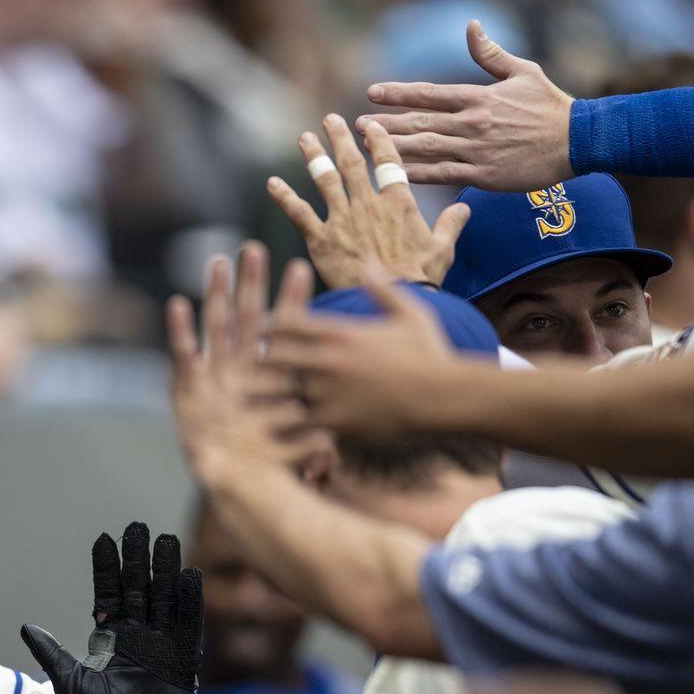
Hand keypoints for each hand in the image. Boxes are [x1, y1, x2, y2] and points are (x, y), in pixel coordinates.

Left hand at [22, 522, 201, 693]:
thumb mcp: (69, 683)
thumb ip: (52, 654)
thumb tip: (27, 628)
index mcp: (113, 636)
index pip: (110, 593)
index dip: (107, 567)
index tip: (104, 540)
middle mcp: (140, 634)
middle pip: (141, 587)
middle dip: (138, 558)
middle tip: (137, 528)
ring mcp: (163, 643)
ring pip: (166, 597)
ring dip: (166, 569)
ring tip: (164, 539)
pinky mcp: (184, 658)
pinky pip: (189, 624)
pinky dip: (190, 600)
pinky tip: (189, 575)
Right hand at [167, 242, 313, 483]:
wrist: (235, 483)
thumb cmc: (270, 464)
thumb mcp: (298, 449)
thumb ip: (314, 442)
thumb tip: (333, 439)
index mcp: (271, 374)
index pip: (284, 331)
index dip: (291, 300)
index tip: (301, 268)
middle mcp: (242, 368)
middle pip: (248, 316)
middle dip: (251, 283)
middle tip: (256, 249)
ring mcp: (215, 375)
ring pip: (217, 327)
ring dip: (216, 294)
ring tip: (218, 263)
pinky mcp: (189, 388)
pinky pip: (185, 354)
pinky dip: (181, 330)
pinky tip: (177, 304)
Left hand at [263, 271, 467, 439]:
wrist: (445, 395)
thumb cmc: (430, 354)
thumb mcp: (410, 313)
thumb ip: (383, 288)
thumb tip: (367, 263)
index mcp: (341, 332)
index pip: (289, 323)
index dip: (271, 327)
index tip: (261, 332)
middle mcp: (329, 360)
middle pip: (275, 356)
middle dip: (261, 362)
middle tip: (249, 369)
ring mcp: (330, 391)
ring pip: (279, 392)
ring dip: (265, 396)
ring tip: (249, 402)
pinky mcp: (336, 421)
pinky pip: (297, 424)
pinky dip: (283, 426)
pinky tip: (273, 430)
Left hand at [267, 114, 468, 287]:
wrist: (392, 299)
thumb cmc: (419, 278)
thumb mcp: (442, 249)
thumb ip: (451, 224)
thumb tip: (464, 208)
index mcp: (398, 203)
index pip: (388, 162)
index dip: (379, 141)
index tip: (371, 126)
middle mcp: (368, 204)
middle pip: (352, 163)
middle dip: (340, 138)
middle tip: (330, 119)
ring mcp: (342, 219)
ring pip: (325, 179)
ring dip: (314, 156)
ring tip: (304, 138)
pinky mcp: (321, 239)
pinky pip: (299, 212)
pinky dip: (285, 196)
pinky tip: (272, 182)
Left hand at [358, 19, 573, 190]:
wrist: (578, 141)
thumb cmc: (551, 106)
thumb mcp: (523, 72)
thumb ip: (491, 54)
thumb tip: (472, 27)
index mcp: (478, 98)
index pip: (429, 93)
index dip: (399, 92)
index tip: (373, 91)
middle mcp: (472, 123)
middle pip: (420, 122)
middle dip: (386, 123)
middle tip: (356, 125)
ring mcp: (475, 150)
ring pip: (425, 148)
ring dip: (393, 148)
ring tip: (366, 148)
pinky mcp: (482, 175)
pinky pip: (442, 176)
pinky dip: (417, 175)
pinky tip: (394, 176)